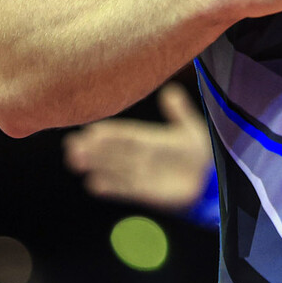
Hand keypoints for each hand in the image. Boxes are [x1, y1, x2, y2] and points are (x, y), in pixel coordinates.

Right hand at [64, 84, 212, 208]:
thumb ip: (179, 112)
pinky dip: (109, 186)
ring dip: (95, 165)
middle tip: (72, 145)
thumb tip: (170, 90)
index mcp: (148, 138)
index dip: (108, 133)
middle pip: (113, 151)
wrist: (209, 180)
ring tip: (74, 161)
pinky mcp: (145, 192)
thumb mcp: (191, 129)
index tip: (90, 130)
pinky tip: (93, 184)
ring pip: (113, 168)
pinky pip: (124, 188)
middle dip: (93, 148)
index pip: (124, 134)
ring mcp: (141, 174)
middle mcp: (140, 156)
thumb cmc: (199, 153)